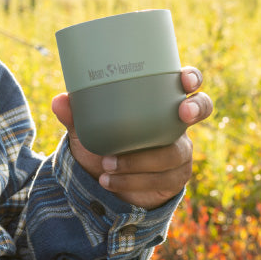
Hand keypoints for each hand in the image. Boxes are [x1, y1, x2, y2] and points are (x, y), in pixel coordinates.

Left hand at [51, 66, 212, 208]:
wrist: (101, 178)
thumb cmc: (101, 140)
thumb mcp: (86, 127)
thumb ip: (75, 114)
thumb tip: (59, 101)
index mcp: (157, 100)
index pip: (185, 82)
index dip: (191, 78)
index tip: (185, 80)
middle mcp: (174, 123)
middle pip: (201, 108)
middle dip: (196, 108)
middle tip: (181, 114)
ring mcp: (179, 150)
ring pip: (173, 153)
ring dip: (140, 160)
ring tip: (106, 164)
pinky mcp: (175, 177)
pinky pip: (162, 180)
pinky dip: (133, 181)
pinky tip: (110, 181)